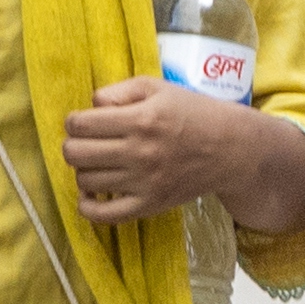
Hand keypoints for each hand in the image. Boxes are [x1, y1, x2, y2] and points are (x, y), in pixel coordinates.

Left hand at [60, 75, 281, 227]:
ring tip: (97, 163)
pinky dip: (87, 206)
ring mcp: (144, 182)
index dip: (74, 121)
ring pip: (85, 181)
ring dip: (83, 170)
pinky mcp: (149, 205)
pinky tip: (91, 193)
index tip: (82, 123)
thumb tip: (90, 106)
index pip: (80, 124)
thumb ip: (119, 90)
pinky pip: (103, 215)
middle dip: (73, 145)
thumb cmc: (193, 113)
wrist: (231, 149)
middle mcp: (140, 152)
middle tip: (86, 142)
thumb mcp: (158, 88)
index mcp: (141, 119)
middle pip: (75, 154)